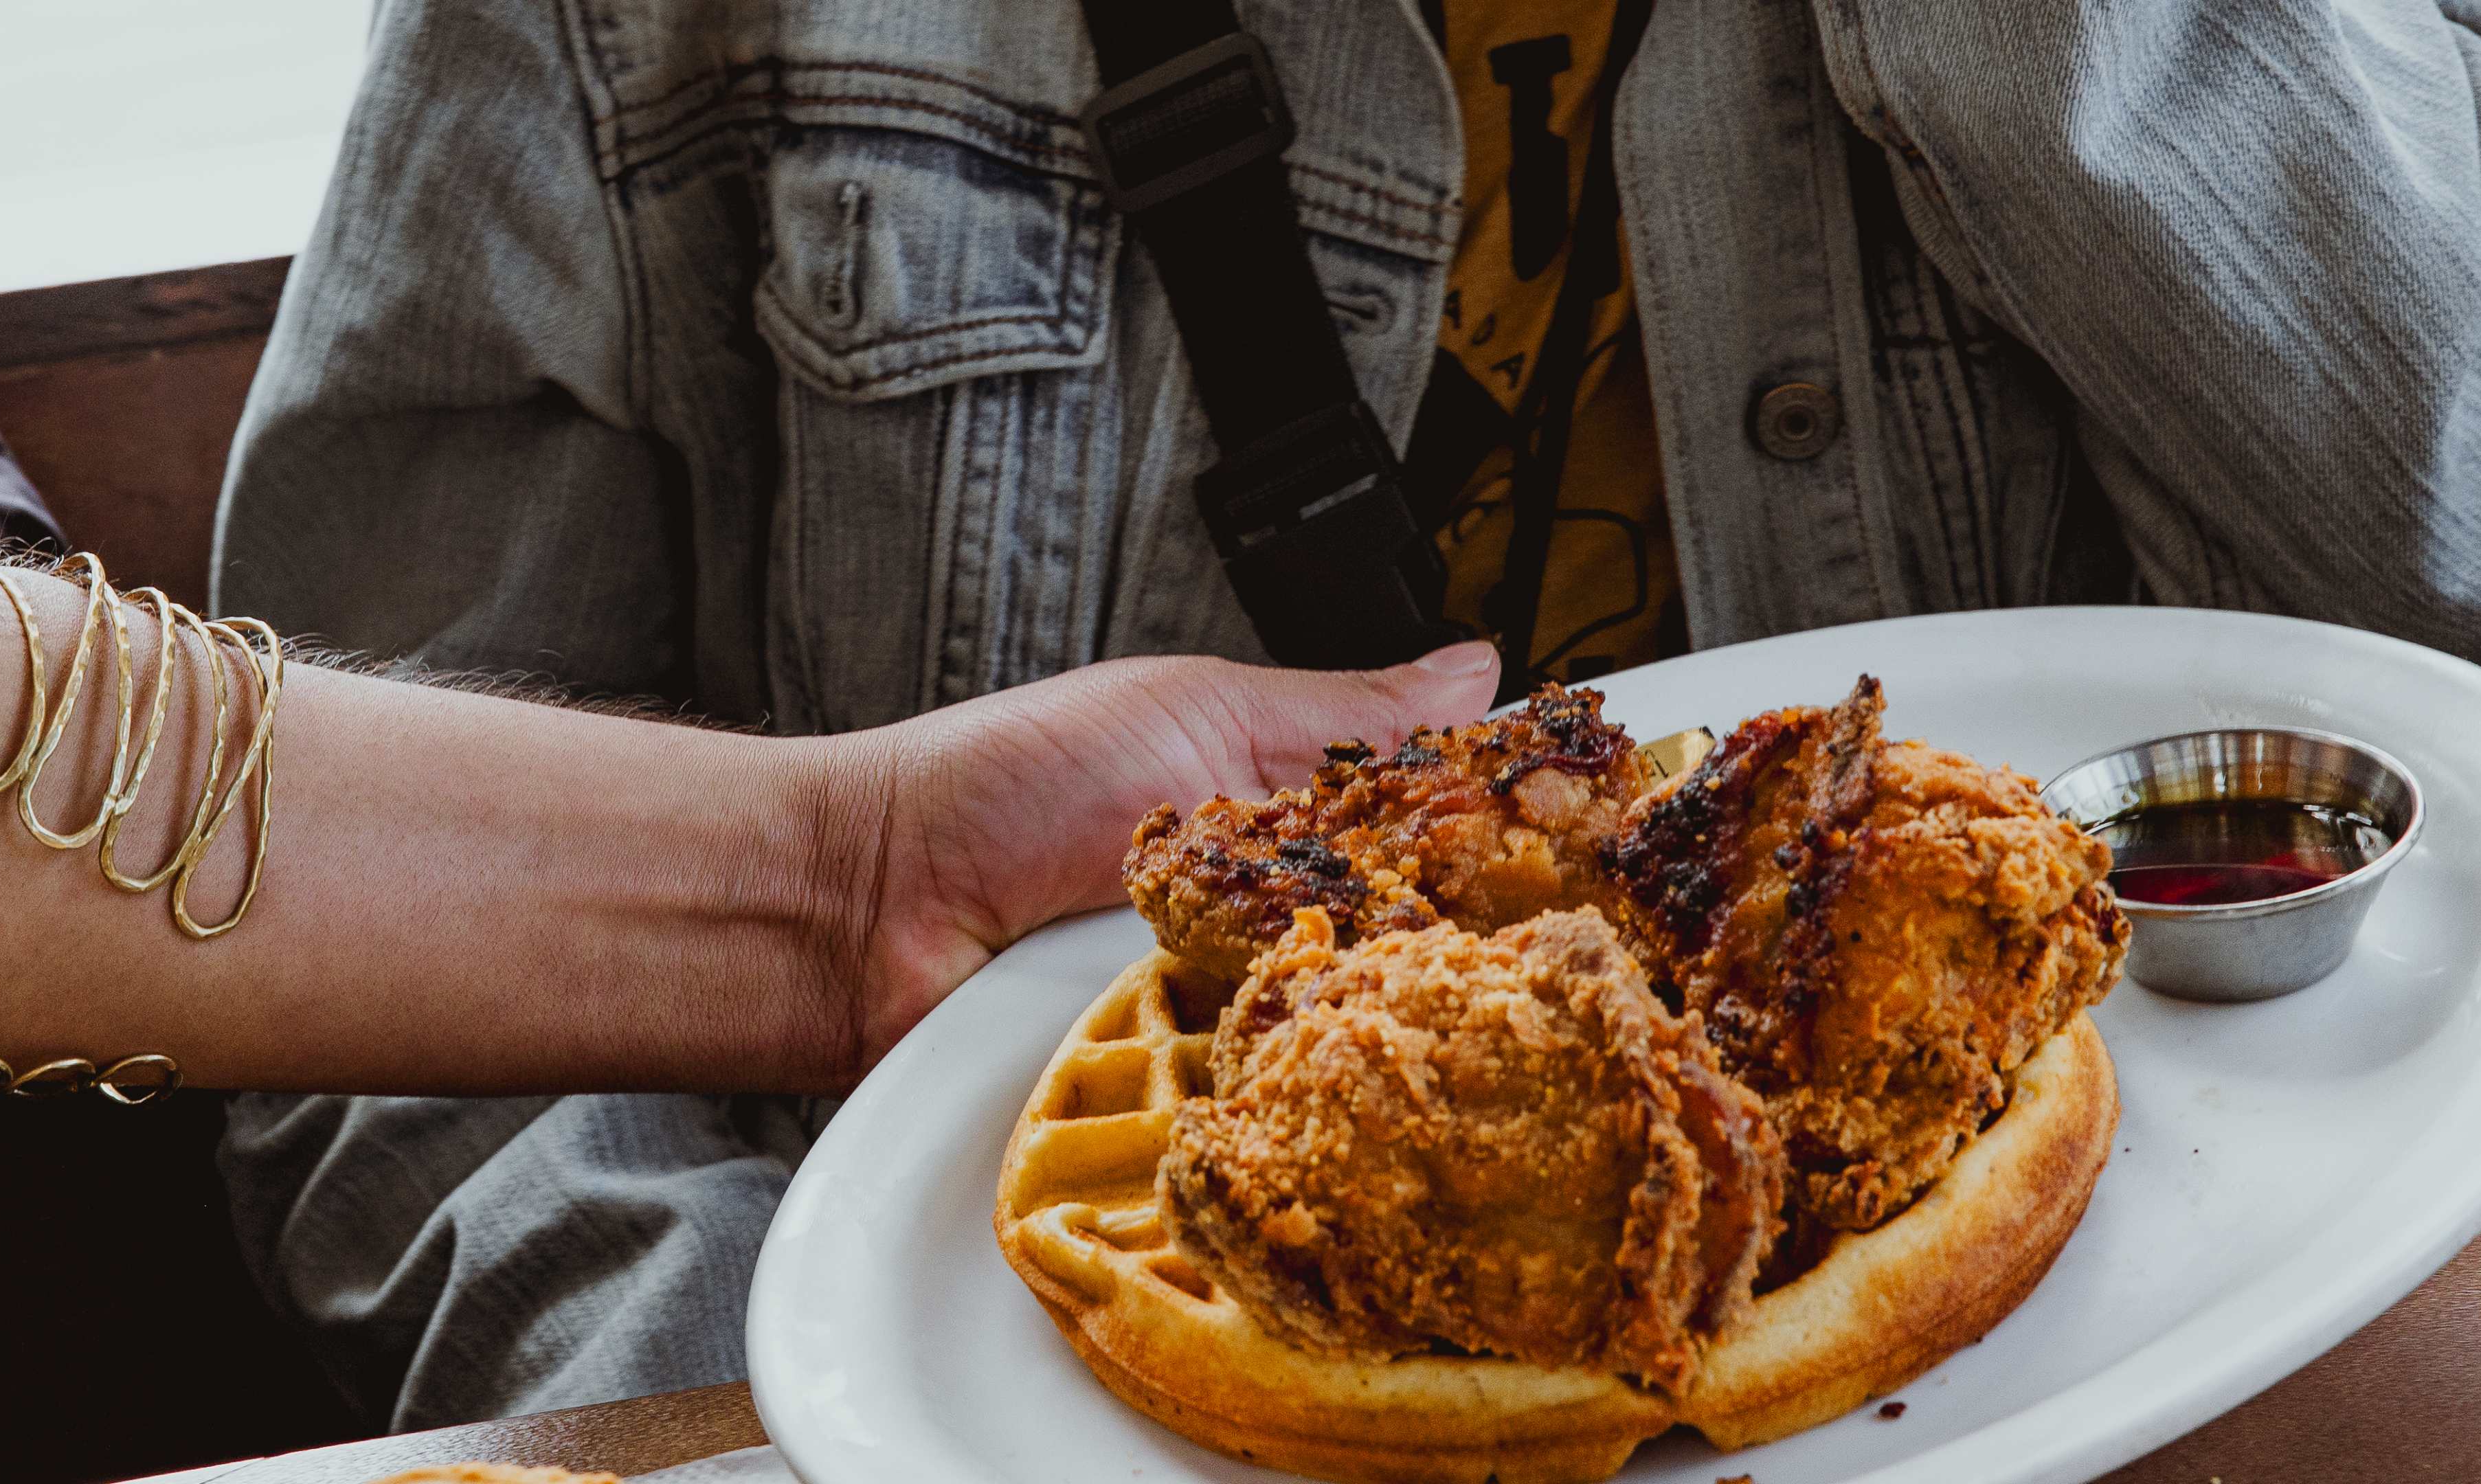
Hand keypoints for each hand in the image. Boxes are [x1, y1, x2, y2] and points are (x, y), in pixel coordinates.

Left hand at [815, 644, 1500, 1076]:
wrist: (871, 905)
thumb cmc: (1010, 786)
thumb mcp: (1195, 709)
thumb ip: (1342, 707)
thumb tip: (1477, 663)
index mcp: (1292, 825)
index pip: (1443, 850)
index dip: (1524, 863)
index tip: (1610, 870)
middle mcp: (1276, 928)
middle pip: (1418, 961)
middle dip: (1475, 964)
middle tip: (1555, 967)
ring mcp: (1233, 1019)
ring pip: (1358, 1045)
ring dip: (1388, 1036)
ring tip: (1454, 1035)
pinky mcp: (1185, 1102)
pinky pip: (1273, 1111)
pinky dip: (1299, 1097)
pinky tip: (1339, 1090)